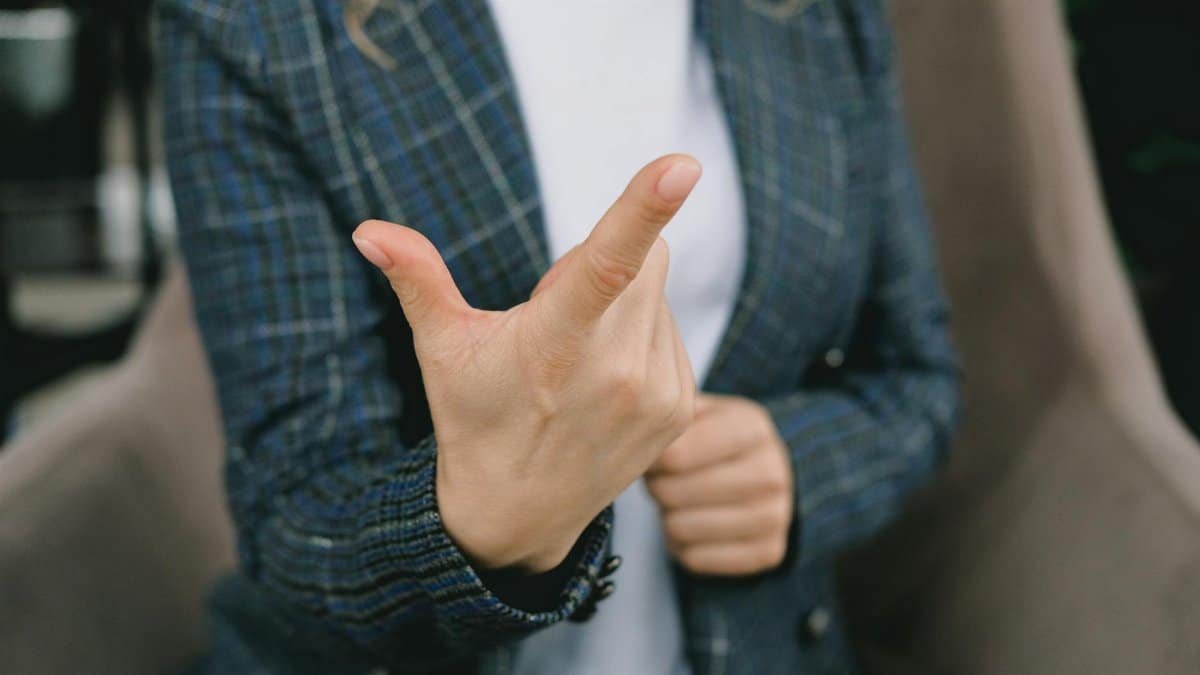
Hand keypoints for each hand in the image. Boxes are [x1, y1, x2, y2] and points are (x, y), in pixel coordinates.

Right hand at [352, 155, 699, 572]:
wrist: (517, 514)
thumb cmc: (475, 417)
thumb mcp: (441, 350)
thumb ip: (416, 280)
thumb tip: (367, 230)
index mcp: (555, 343)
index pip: (606, 265)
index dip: (644, 209)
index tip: (682, 165)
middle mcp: (616, 370)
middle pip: (644, 259)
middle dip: (603, 263)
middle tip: (555, 312)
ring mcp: (656, 394)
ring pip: (659, 293)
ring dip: (626, 301)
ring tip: (578, 356)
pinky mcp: (681, 408)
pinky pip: (673, 332)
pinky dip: (643, 335)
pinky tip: (605, 376)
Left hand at [646, 393, 794, 575]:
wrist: (764, 474)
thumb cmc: (716, 440)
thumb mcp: (699, 413)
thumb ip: (668, 415)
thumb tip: (633, 432)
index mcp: (752, 428)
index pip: (675, 455)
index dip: (652, 461)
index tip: (653, 458)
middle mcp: (771, 473)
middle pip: (673, 493)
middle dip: (657, 488)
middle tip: (662, 481)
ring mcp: (775, 516)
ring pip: (680, 528)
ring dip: (667, 518)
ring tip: (679, 502)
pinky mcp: (768, 552)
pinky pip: (694, 559)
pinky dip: (682, 546)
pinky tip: (694, 525)